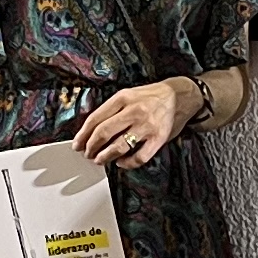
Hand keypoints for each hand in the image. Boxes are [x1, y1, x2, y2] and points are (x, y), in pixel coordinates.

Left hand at [75, 80, 198, 169]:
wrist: (180, 96)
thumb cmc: (152, 96)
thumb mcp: (129, 94)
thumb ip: (112, 109)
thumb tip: (92, 130)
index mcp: (123, 98)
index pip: (96, 118)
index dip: (83, 134)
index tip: (78, 143)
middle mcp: (134, 111)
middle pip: (103, 133)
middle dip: (91, 147)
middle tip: (88, 153)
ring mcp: (147, 126)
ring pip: (118, 146)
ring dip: (105, 156)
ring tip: (100, 160)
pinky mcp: (158, 139)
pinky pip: (139, 157)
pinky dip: (127, 163)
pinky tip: (121, 163)